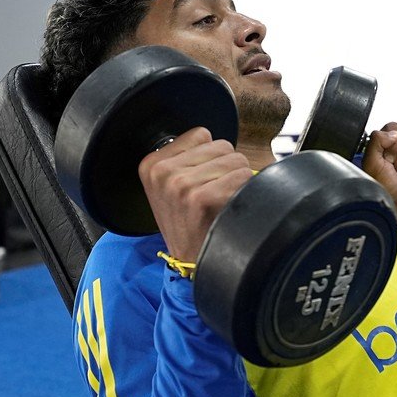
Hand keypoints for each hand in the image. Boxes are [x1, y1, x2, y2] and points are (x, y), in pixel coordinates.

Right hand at [137, 127, 252, 261]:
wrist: (192, 262)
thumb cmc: (188, 224)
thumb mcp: (170, 188)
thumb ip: (186, 159)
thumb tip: (215, 140)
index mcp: (151, 165)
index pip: (201, 135)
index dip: (210, 157)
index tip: (202, 180)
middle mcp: (163, 172)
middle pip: (221, 146)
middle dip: (226, 168)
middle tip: (215, 195)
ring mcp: (181, 185)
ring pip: (236, 160)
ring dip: (237, 180)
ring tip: (221, 202)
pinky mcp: (202, 198)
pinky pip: (243, 176)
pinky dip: (245, 191)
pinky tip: (228, 208)